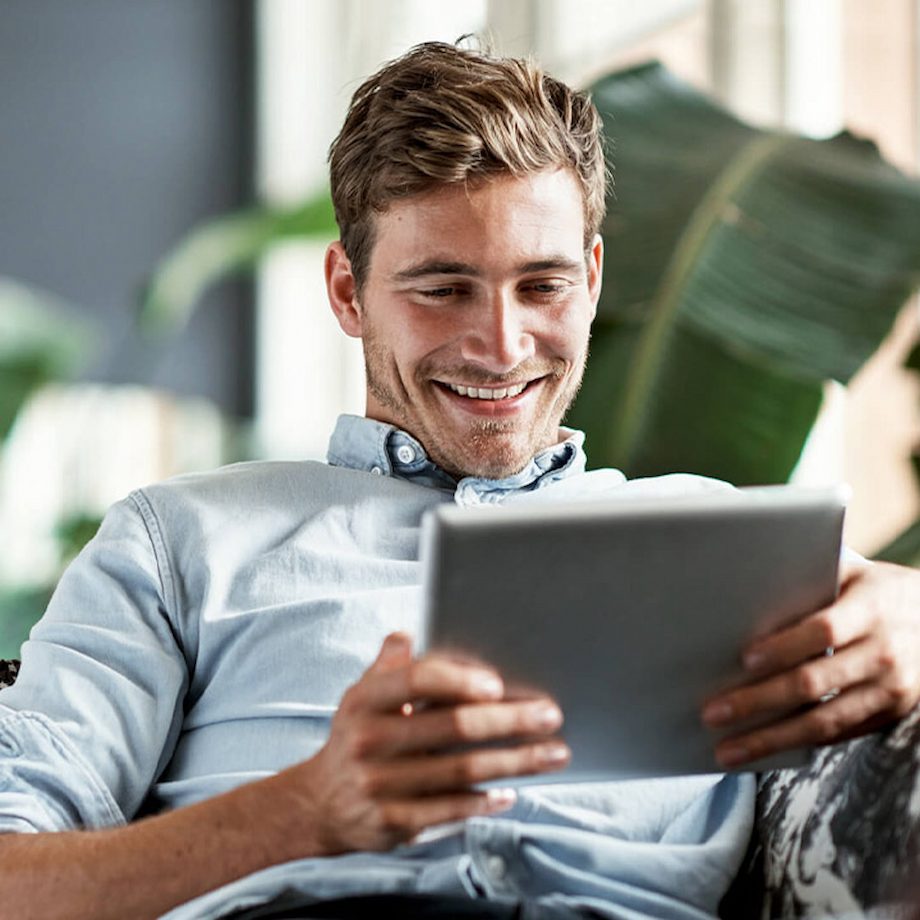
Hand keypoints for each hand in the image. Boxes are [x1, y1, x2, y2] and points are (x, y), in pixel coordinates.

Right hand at [292, 632, 568, 853]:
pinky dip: (485, 801)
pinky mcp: (393, 823)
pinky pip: (450, 810)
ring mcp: (380, 785)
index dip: (457, 680)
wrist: (319, 802)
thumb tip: (407, 634)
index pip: (415, 681)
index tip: (497, 683)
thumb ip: (391, 665)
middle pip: (452, 727)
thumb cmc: (357, 736)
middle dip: (509, 721)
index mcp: (365, 700)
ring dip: (514, 761)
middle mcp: (370, 741)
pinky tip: (513, 791)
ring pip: (461, 771)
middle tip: (550, 715)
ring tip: (553, 752)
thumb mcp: (363, 694)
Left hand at [702, 561, 919, 766]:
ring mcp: (891, 690)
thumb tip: (745, 597)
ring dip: (771, 738)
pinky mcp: (889, 715)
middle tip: (713, 713)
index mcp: (871, 609)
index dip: (784, 646)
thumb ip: (807, 585)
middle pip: (813, 683)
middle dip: (758, 701)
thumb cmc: (877, 592)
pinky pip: (838, 734)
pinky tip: (764, 749)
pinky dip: (798, 743)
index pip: (823, 631)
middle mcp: (884, 653)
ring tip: (728, 750)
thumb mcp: (852, 576)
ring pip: (823, 722)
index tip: (744, 659)